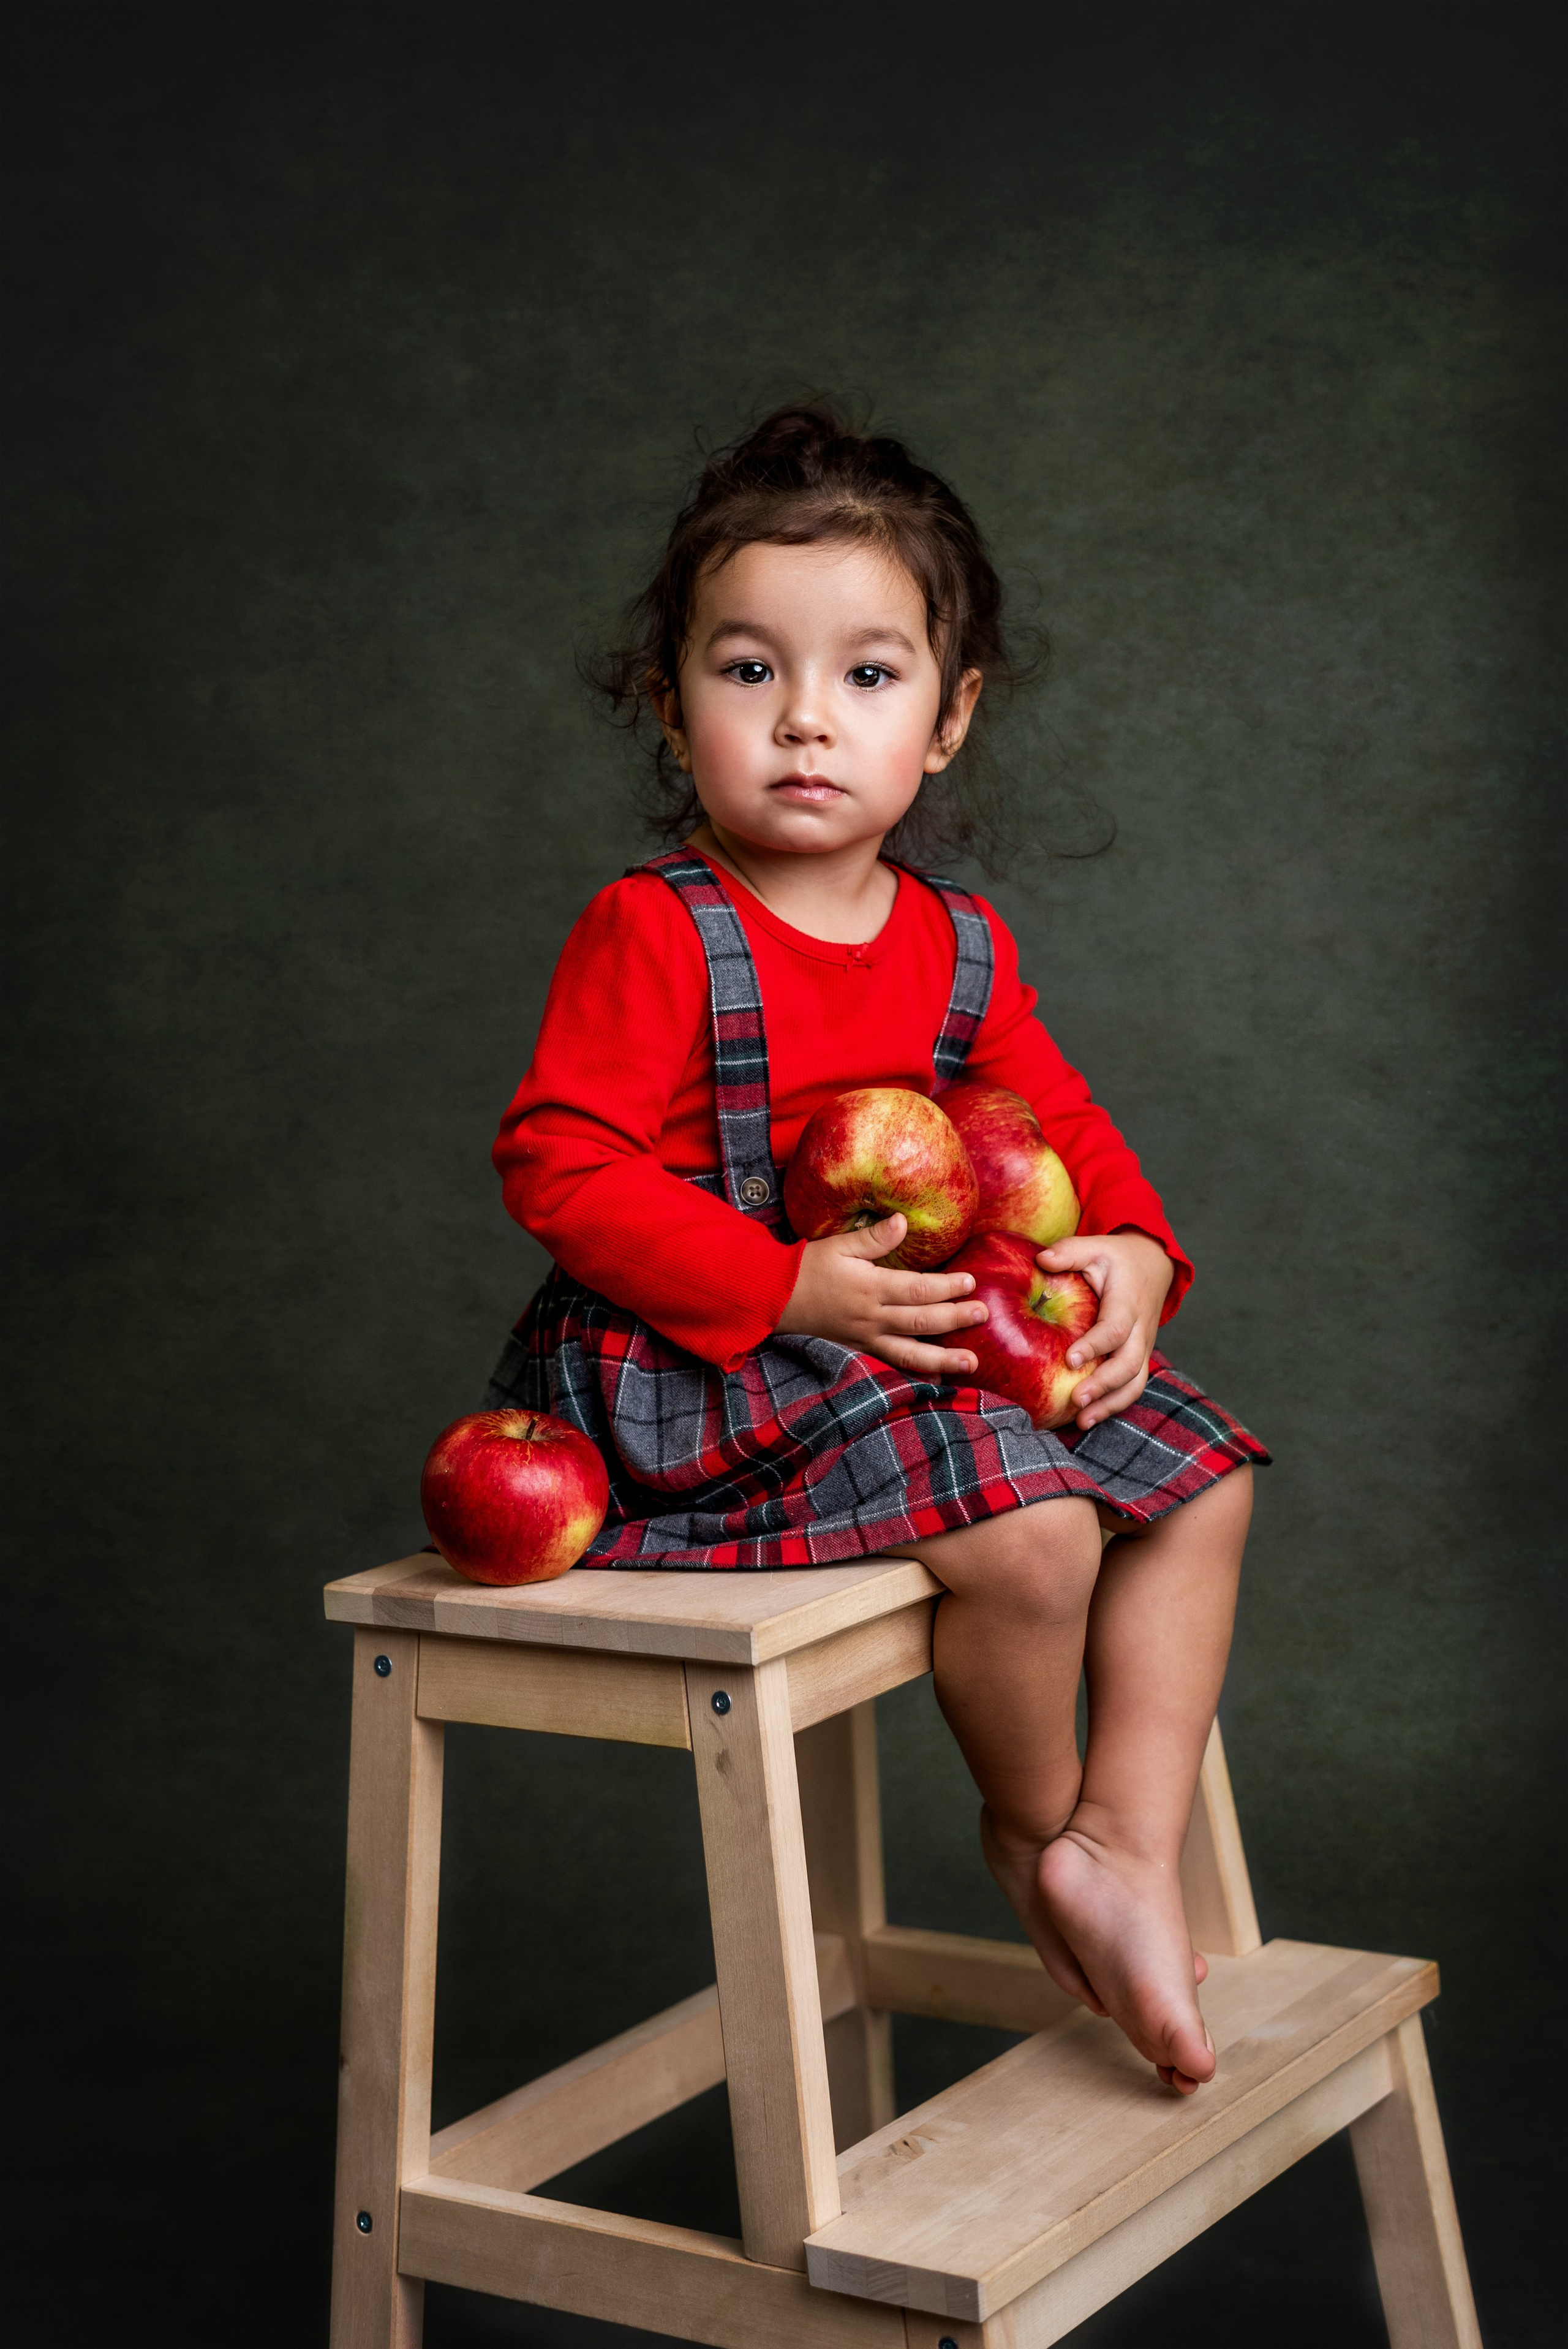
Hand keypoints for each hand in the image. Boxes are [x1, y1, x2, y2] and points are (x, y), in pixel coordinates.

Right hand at [776, 1214, 988, 1377]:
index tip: (971, 1282)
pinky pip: (892, 1365)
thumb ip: (874, 1237)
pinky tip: (936, 1380)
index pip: (917, 1289)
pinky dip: (915, 1374)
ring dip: (944, 1359)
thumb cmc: (808, 1268)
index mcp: (870, 1288)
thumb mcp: (839, 1245)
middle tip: (984, 1315)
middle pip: (921, 1321)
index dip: (947, 1287)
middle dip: (955, 1319)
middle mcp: (871, 1318)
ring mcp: (866, 1339)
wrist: (775, 1299)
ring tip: (972, 1363)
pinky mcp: (859, 1351)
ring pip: (911, 1352)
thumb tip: (903, 1222)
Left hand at [1037, 1229, 1174, 1429]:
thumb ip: (1069, 1251)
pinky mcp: (1139, 1358)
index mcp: (1128, 1301)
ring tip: (1082, 1420)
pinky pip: (1132, 1386)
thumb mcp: (1096, 1246)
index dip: (1096, 1345)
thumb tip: (1042, 1259)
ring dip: (1111, 1405)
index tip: (1070, 1359)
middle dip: (1104, 1385)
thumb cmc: (1117, 1259)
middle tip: (1076, 1400)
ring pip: (1135, 1382)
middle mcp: (1140, 1329)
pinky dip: (1113, 1405)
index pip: (1116, 1328)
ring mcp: (1143, 1347)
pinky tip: (1087, 1418)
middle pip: (1130, 1364)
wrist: (1153, 1266)